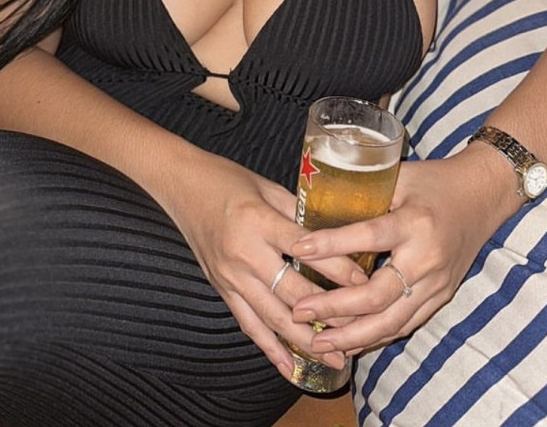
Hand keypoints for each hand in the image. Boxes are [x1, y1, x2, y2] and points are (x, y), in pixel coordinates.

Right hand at [162, 152, 368, 379]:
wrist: (181, 185)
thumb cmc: (226, 179)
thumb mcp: (268, 187)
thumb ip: (298, 215)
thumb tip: (335, 237)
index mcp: (259, 221)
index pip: (306, 250)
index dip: (337, 268)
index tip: (365, 282)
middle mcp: (244, 253)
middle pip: (292, 292)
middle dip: (330, 313)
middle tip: (362, 328)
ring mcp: (230, 276)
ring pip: (273, 318)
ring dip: (306, 341)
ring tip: (337, 360)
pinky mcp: (221, 289)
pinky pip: (248, 324)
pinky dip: (270, 349)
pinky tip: (290, 367)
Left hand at [287, 152, 514, 357]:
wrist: (483, 196)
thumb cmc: (434, 181)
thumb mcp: (398, 177)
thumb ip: (364, 195)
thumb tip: (316, 207)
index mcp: (415, 222)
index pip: (369, 237)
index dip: (332, 245)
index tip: (299, 250)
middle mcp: (427, 259)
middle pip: (378, 296)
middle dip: (335, 308)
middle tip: (300, 312)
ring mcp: (437, 284)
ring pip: (392, 322)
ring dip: (353, 336)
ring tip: (317, 339)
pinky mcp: (442, 298)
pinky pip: (406, 325)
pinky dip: (376, 337)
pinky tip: (350, 342)